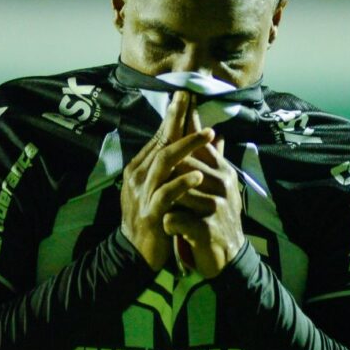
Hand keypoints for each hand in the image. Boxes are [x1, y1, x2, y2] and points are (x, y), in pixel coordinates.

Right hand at [121, 91, 213, 270]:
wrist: (136, 255)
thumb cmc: (156, 219)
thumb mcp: (167, 188)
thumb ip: (184, 163)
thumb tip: (213, 138)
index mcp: (140, 168)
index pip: (159, 135)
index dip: (173, 115)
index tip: (187, 94)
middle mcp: (138, 176)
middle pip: (160, 141)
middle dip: (176, 118)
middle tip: (191, 97)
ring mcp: (142, 193)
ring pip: (164, 162)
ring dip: (187, 146)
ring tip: (208, 133)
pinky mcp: (151, 213)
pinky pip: (167, 194)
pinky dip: (182, 183)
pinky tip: (198, 175)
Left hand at [163, 136, 245, 277]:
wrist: (230, 257)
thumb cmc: (219, 218)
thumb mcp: (221, 187)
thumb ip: (215, 160)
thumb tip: (217, 134)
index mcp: (224, 172)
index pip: (201, 143)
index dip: (186, 129)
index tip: (178, 105)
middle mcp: (223, 184)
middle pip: (183, 164)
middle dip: (168, 175)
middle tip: (159, 187)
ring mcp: (216, 206)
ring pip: (176, 191)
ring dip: (167, 202)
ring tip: (165, 210)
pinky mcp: (206, 228)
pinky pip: (174, 219)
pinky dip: (168, 224)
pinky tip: (170, 229)